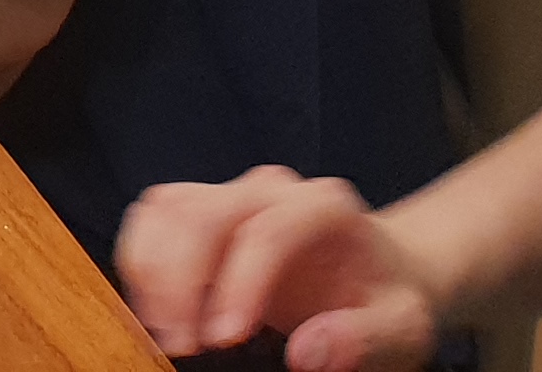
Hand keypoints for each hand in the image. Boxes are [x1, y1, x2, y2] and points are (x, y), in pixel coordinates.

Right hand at [119, 169, 439, 370]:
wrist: (373, 272)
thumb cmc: (382, 300)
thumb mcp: (400, 326)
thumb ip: (364, 338)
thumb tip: (307, 351)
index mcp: (324, 207)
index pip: (269, 231)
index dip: (237, 284)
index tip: (224, 340)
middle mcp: (272, 190)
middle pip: (206, 214)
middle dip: (182, 282)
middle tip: (183, 346)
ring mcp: (230, 194)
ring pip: (167, 208)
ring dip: (152, 272)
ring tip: (165, 332)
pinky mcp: (199, 210)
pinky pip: (152, 217)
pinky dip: (141, 262)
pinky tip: (156, 312)